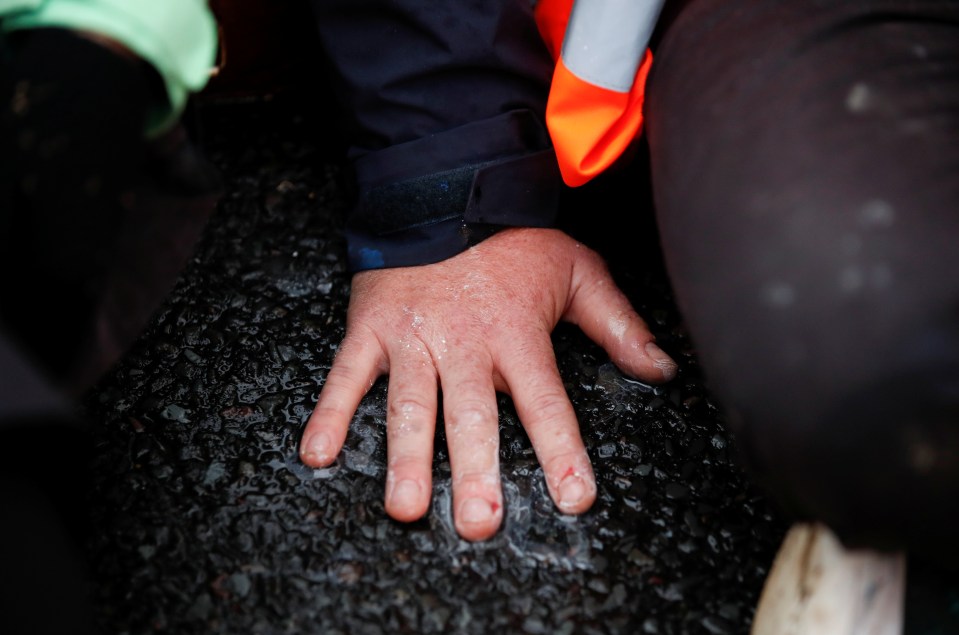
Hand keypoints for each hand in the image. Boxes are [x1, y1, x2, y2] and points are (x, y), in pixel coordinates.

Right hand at [300, 227, 676, 540]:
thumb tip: (662, 371)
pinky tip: (318, 454)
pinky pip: (348, 374)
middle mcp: (465, 343)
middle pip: (472, 415)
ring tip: (405, 507)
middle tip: (478, 524)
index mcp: (517, 334)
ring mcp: (414, 338)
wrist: (445, 188)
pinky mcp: (372, 328)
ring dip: (406, 457)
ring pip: (410, 405)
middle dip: (475, 472)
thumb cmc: (513, 240)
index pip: (544, 403)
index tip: (573, 499)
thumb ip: (618, 325)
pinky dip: (330, 412)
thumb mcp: (579, 272)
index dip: (561, 452)